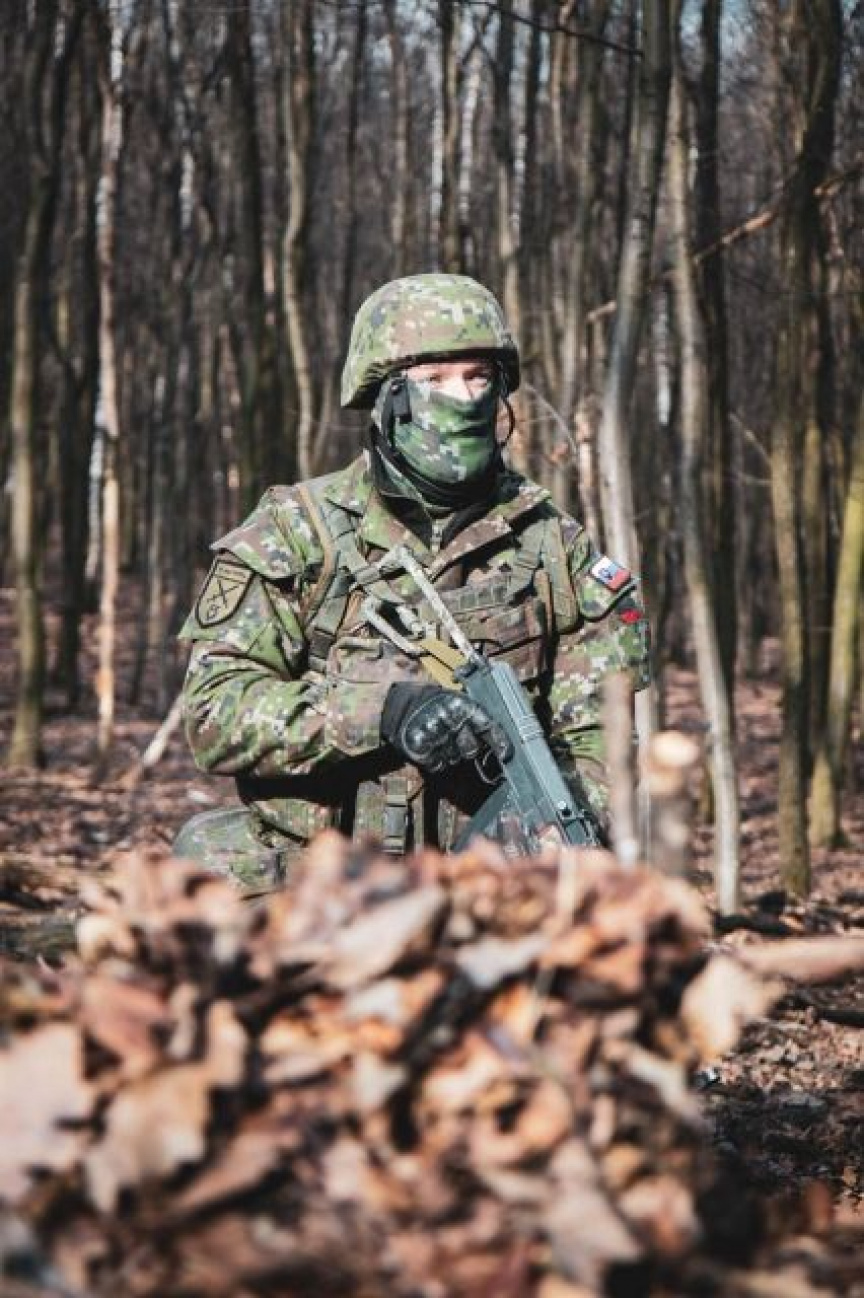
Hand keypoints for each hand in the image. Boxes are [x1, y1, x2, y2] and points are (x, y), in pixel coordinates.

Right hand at [381, 683, 511, 772]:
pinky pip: (437, 765)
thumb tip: (500, 744)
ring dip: (449, 754)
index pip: (488, 725)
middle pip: (471, 749)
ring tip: (438, 738)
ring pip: (454, 759)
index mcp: (462, 705)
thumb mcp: (455, 703)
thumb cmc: (432, 705)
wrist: (397, 705)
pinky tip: (429, 747)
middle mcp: (449, 719)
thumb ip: (475, 720)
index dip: (499, 741)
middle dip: (468, 748)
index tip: (505, 754)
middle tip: (457, 739)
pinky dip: (435, 760)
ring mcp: (433, 733)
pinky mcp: (419, 747)